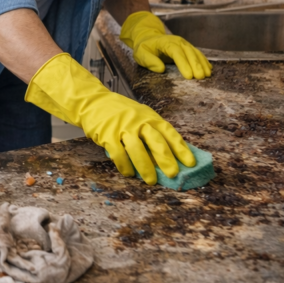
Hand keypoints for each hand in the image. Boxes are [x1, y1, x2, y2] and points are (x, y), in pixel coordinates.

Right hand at [25, 53, 195, 183]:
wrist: (93, 102)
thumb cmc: (120, 113)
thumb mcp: (140, 116)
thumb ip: (152, 132)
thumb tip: (169, 156)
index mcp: (149, 117)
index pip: (169, 133)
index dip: (181, 148)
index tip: (190, 163)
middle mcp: (138, 121)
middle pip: (155, 141)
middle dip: (165, 159)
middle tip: (173, 174)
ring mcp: (122, 128)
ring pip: (137, 149)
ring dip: (145, 167)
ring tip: (151, 180)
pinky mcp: (107, 135)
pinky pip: (118, 153)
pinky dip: (124, 165)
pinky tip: (129, 173)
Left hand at [119, 11, 210, 79]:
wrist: (149, 37)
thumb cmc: (145, 47)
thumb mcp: (141, 54)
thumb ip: (149, 61)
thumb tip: (161, 69)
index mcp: (166, 42)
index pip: (176, 52)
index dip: (183, 64)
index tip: (188, 76)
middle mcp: (178, 41)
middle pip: (189, 52)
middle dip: (196, 65)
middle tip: (200, 77)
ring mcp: (184, 44)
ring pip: (196, 53)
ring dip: (202, 64)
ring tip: (207, 75)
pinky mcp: (188, 48)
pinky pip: (198, 54)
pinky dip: (204, 61)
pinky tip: (209, 69)